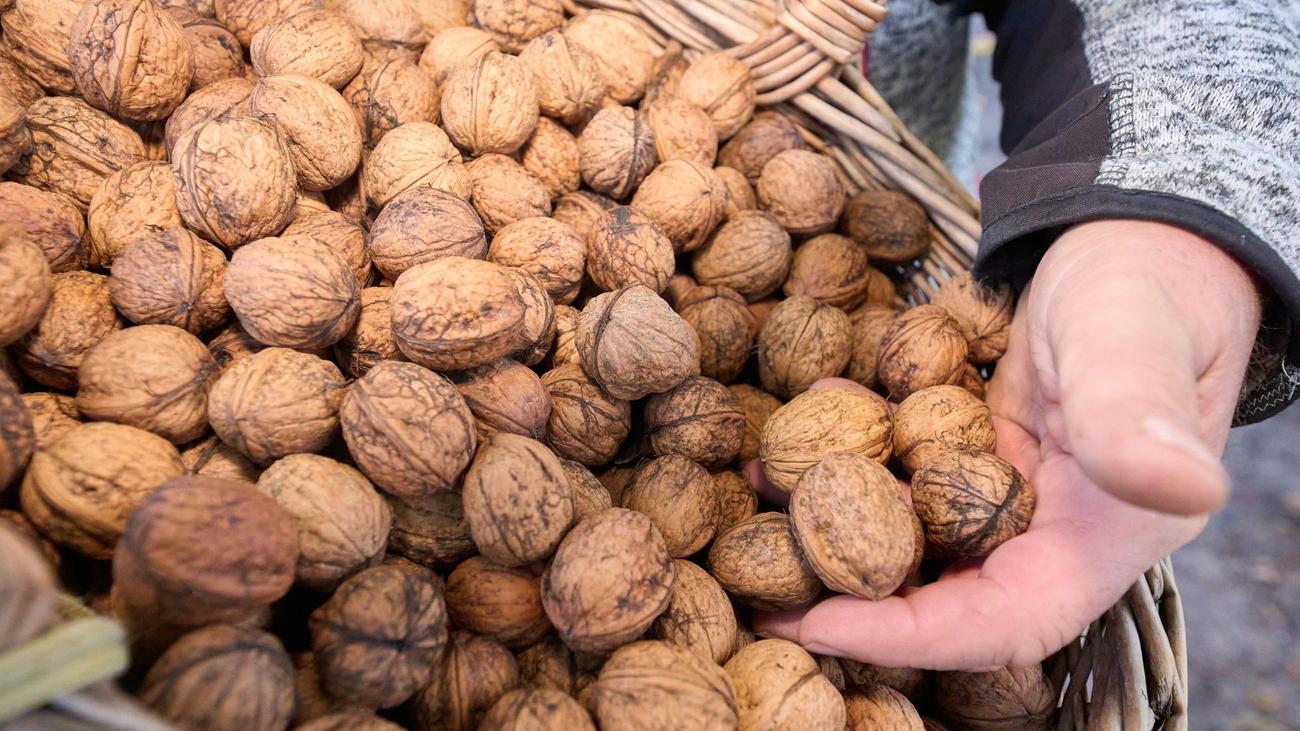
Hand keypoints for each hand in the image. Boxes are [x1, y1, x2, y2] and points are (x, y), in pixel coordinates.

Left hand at [753, 220, 1261, 669]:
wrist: (1146, 239)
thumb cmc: (1150, 282)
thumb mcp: (1133, 341)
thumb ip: (1137, 413)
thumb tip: (1181, 488)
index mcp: (1103, 537)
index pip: (1005, 623)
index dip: (912, 635)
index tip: (820, 624)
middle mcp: (1055, 532)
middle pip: (945, 592)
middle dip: (849, 588)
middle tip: (758, 577)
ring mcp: (1015, 492)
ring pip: (918, 530)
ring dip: (840, 510)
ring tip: (764, 476)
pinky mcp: (984, 450)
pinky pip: (914, 467)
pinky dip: (862, 446)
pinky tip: (816, 403)